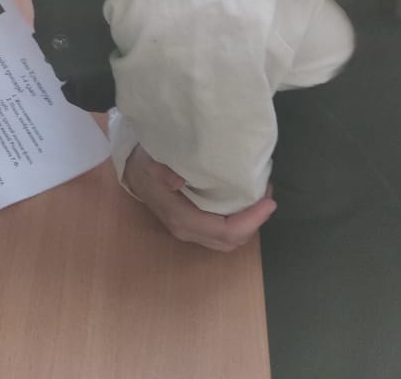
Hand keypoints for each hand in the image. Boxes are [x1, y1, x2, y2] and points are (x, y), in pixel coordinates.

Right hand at [123, 146, 275, 252]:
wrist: (131, 170)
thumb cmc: (145, 163)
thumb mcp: (150, 160)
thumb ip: (161, 170)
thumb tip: (178, 180)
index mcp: (182, 218)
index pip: (225, 231)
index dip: (252, 220)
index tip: (268, 200)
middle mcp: (188, 231)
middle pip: (231, 241)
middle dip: (255, 222)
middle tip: (267, 195)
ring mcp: (190, 232)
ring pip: (229, 241)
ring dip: (249, 224)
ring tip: (260, 198)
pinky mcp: (194, 226)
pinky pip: (223, 234)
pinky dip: (239, 223)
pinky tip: (245, 203)